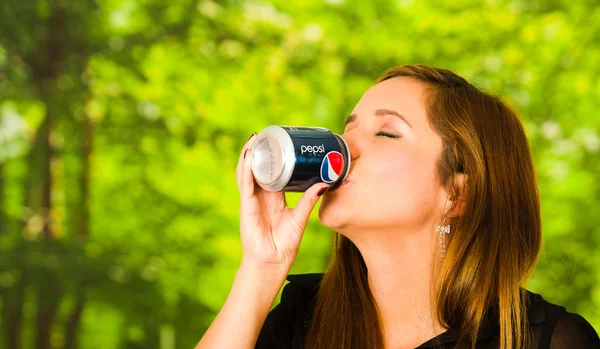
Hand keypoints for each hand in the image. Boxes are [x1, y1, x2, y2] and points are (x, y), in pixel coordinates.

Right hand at [236, 133, 328, 267]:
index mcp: (273, 198)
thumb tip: (325, 183)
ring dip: (249, 155)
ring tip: (255, 138)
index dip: (273, 157)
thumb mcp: (300, 218)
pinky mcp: (247, 206)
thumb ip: (309, 200)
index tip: (279, 141)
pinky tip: (249, 156)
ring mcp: (252, 200)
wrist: (272, 263)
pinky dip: (246, 169)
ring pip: (247, 172)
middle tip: (265, 133)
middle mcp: (261, 196)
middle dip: (260, 151)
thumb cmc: (284, 244)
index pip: (271, 172)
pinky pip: (245, 184)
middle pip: (257, 168)